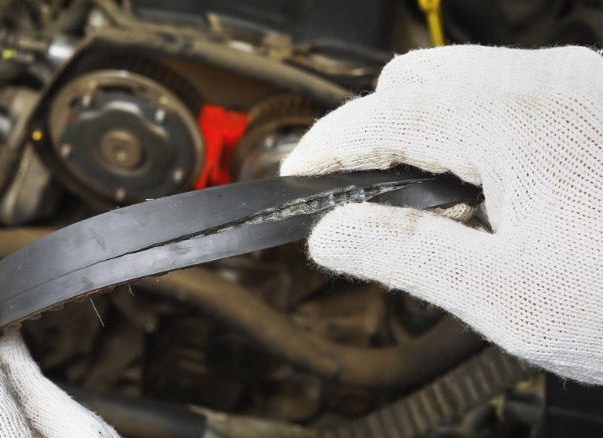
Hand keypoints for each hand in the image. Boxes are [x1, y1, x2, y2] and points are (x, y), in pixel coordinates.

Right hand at [281, 45, 602, 383]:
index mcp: (516, 120)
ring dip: (418, 130)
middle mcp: (547, 81)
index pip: (380, 116)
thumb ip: (405, 255)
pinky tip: (484, 188)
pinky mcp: (595, 98)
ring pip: (456, 79)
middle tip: (360, 196)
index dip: (326, 149)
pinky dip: (466, 128)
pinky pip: (502, 91)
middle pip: (412, 81)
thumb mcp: (507, 295)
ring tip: (427, 202)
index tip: (300, 179)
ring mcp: (577, 82)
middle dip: (370, 133)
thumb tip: (332, 234)